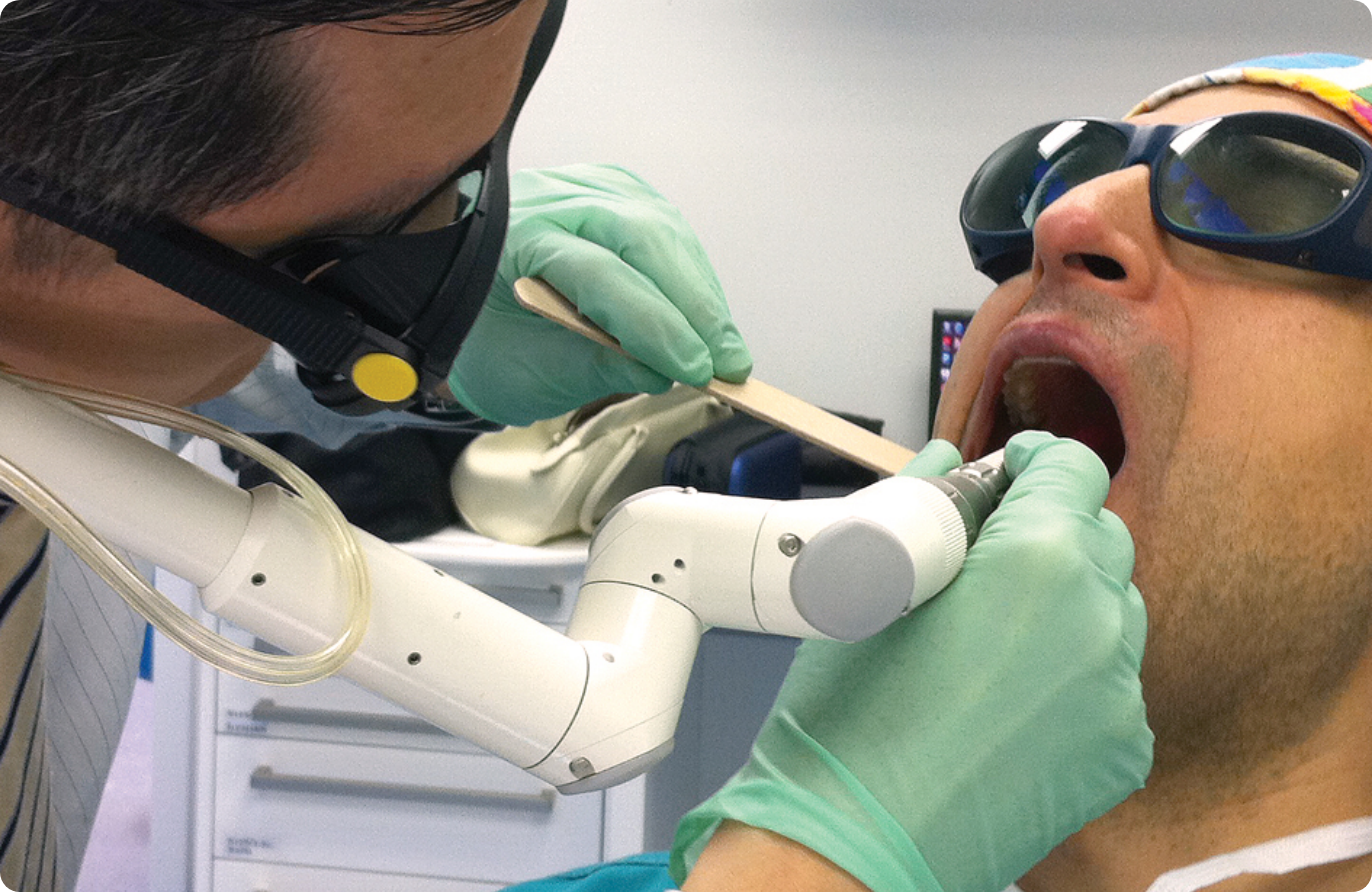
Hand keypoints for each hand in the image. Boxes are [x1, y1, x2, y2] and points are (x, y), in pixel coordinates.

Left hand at [447, 164, 752, 425]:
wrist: (451, 293)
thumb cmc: (481, 331)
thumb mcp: (527, 371)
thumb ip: (597, 369)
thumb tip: (665, 371)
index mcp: (516, 239)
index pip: (602, 275)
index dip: (657, 325)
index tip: (695, 368)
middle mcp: (552, 199)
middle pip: (644, 237)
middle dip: (695, 305)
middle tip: (727, 360)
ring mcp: (584, 186)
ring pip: (662, 228)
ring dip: (699, 290)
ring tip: (721, 345)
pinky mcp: (611, 192)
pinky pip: (665, 226)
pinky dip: (689, 271)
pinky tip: (702, 309)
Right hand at [672, 432, 1151, 891]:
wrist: (853, 840)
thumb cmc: (848, 718)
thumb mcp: (874, 581)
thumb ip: (927, 507)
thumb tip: (948, 464)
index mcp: (1038, 559)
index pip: (1074, 467)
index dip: (1035, 460)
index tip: (1008, 474)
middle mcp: (1098, 618)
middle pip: (1100, 534)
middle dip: (1049, 528)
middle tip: (987, 554)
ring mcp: (1118, 691)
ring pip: (1112, 608)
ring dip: (1067, 599)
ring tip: (995, 631)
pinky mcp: (1121, 750)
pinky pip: (1112, 681)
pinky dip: (1074, 672)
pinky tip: (1010, 694)